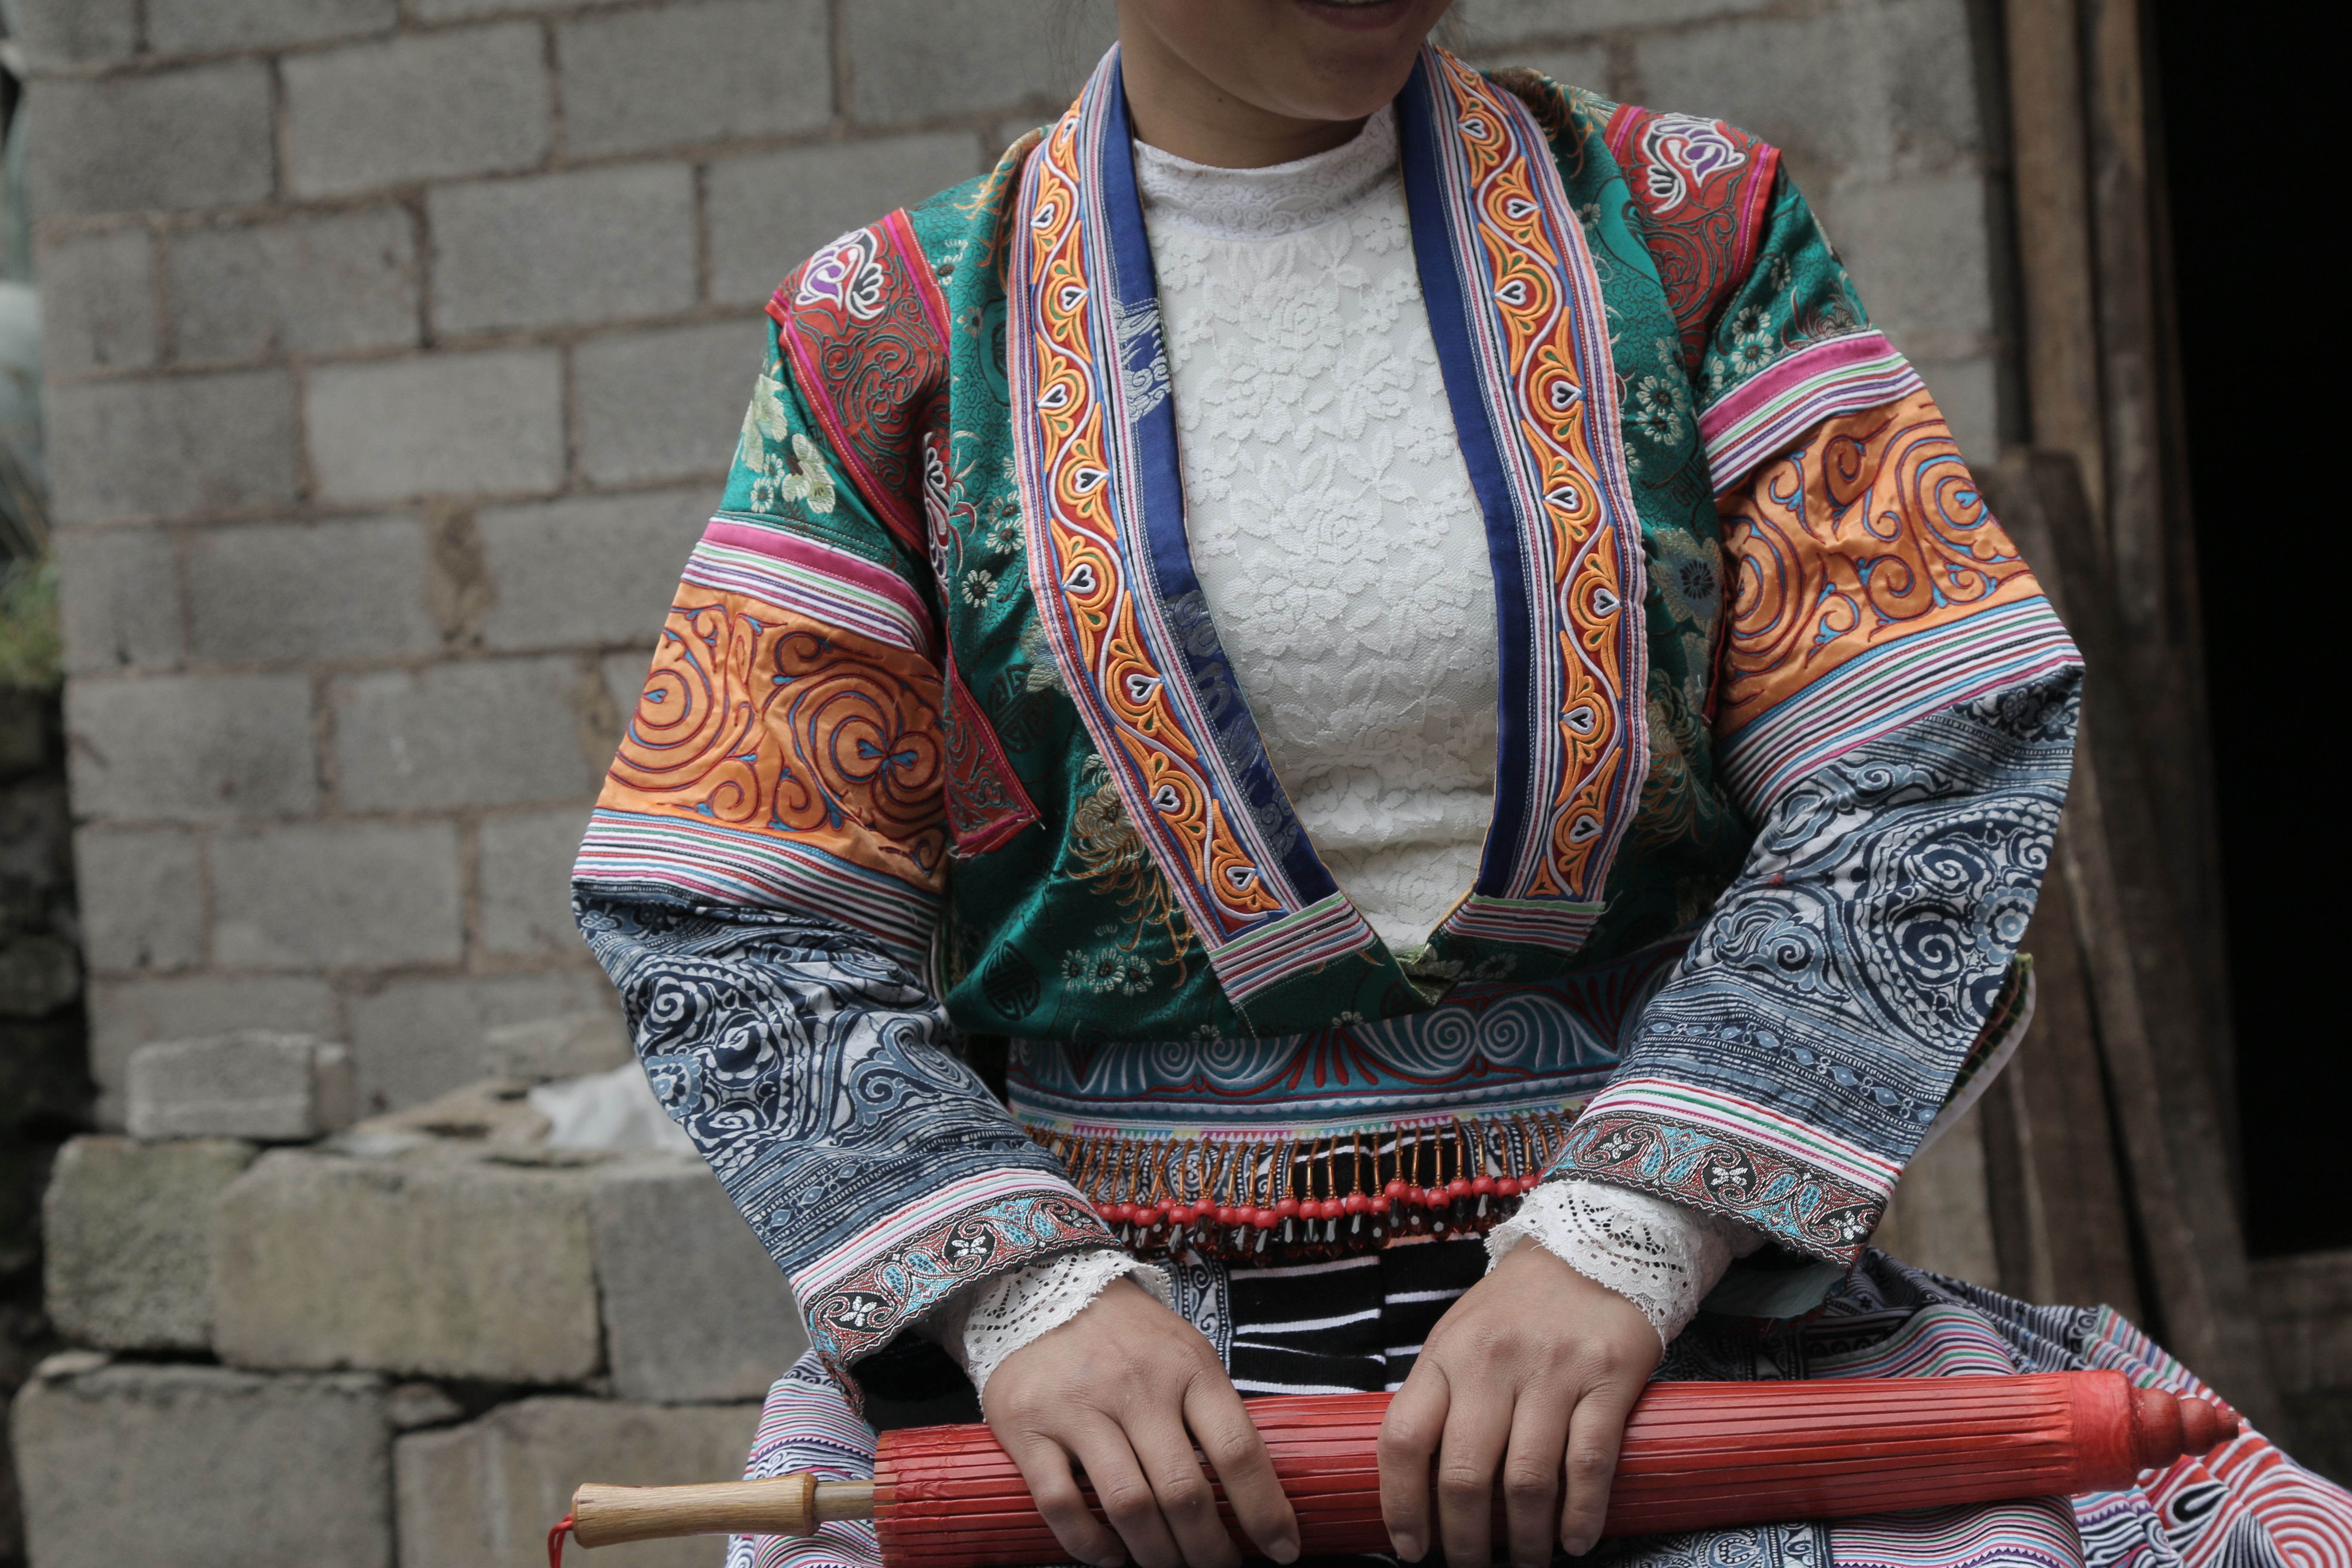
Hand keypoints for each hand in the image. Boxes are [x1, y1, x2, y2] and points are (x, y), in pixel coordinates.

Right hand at [984, 1276, 1301, 1567]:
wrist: (1040, 1285)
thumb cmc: (1127, 1335)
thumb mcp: (1185, 1354)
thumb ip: (1210, 1415)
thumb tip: (1251, 1496)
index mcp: (1189, 1367)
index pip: (1238, 1451)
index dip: (1265, 1511)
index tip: (1282, 1551)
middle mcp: (1136, 1385)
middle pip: (1184, 1492)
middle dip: (1209, 1551)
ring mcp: (1079, 1407)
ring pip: (1129, 1506)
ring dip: (1157, 1555)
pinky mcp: (1028, 1427)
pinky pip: (1061, 1505)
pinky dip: (1090, 1545)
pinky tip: (1111, 1556)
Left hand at [1378, 1243, 1661, 1565]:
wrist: (1597, 1241)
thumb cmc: (1519, 1305)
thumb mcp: (1461, 1336)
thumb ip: (1441, 1397)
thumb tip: (1420, 1482)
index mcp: (1445, 1353)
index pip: (1402, 1439)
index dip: (1400, 1505)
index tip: (1410, 1549)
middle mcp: (1491, 1362)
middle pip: (1463, 1474)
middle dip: (1464, 1541)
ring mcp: (1552, 1370)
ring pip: (1527, 1481)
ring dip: (1525, 1540)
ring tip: (1527, 1563)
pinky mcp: (1608, 1378)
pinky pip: (1589, 1464)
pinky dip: (1581, 1515)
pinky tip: (1576, 1541)